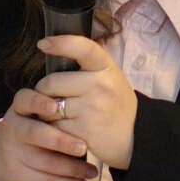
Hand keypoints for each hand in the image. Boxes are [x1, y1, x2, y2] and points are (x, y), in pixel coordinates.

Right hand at [0, 88, 98, 180]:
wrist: (0, 155)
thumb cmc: (32, 127)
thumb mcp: (35, 112)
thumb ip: (57, 108)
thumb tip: (90, 107)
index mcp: (21, 108)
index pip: (25, 100)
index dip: (39, 103)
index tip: (55, 108)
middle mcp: (14, 128)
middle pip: (34, 133)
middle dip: (60, 141)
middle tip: (83, 147)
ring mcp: (14, 152)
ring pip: (44, 161)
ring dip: (72, 168)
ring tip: (92, 171)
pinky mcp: (17, 173)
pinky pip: (44, 180)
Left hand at [35, 35, 137, 169]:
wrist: (136, 138)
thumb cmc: (115, 105)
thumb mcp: (109, 78)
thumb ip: (86, 67)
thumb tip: (51, 53)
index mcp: (106, 68)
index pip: (83, 48)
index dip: (61, 43)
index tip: (43, 44)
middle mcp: (101, 86)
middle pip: (52, 82)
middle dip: (43, 91)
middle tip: (50, 98)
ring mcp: (93, 109)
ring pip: (48, 106)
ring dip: (46, 113)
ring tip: (60, 116)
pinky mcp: (85, 130)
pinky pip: (54, 127)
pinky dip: (53, 130)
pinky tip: (66, 130)